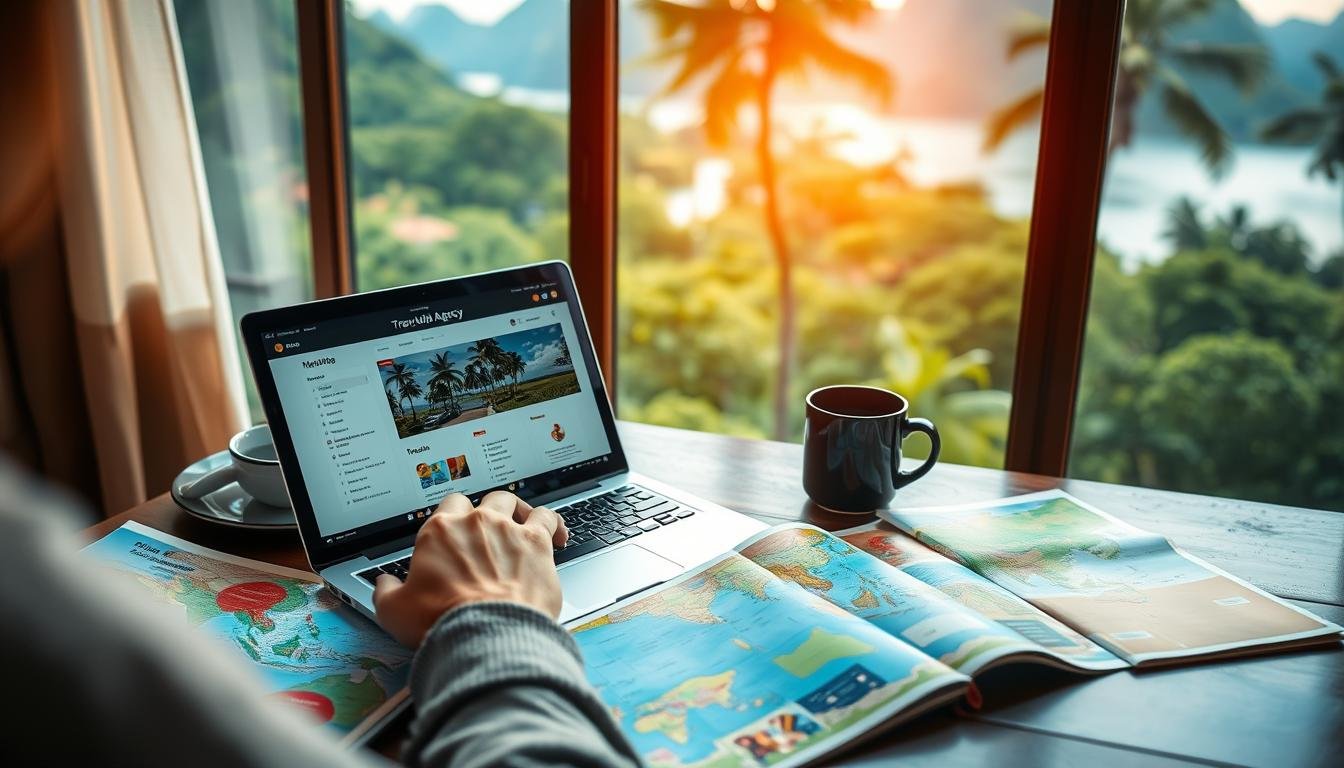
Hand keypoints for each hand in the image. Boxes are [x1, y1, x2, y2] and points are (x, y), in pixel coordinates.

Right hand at [372, 491, 568, 646]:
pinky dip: (553, 523)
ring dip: (519, 509)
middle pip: (484, 500)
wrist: (486, 633)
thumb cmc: (443, 622)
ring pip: (515, 503)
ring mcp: (509, 530)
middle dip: (487, 511)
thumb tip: (383, 585)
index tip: (458, 531)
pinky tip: (556, 535)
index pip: (449, 507)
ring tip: (523, 522)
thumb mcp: (395, 612)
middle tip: (490, 530)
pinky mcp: (537, 543)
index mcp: (440, 531)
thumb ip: (386, 592)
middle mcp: (476, 523)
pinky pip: (548, 518)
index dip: (455, 518)